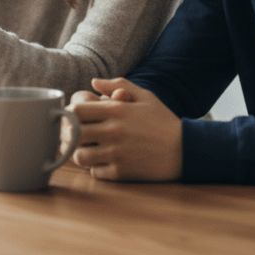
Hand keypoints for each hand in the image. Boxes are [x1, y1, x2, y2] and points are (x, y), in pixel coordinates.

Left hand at [67, 78, 182, 181]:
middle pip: (72, 134)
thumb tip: (93, 82)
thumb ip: (118, 84)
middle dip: (69, 135)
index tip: (73, 118)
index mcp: (117, 110)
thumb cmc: (163, 120)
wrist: (185, 149)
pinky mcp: (121, 172)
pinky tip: (104, 162)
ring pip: (79, 156)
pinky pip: (95, 172)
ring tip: (89, 150)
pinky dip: (96, 168)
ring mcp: (116, 153)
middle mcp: (113, 131)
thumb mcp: (145, 96)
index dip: (69, 114)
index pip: (76, 111)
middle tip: (75, 136)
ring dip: (80, 153)